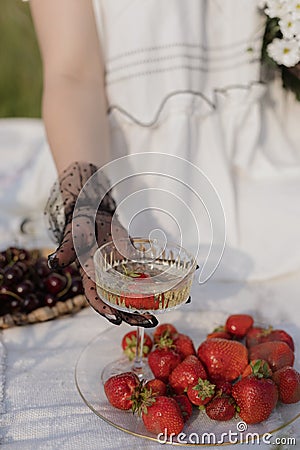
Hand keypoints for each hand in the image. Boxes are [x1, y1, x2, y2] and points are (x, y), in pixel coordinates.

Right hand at [45, 162, 157, 327]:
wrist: (94, 212)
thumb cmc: (80, 225)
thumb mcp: (72, 237)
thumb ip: (65, 251)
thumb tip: (53, 264)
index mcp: (89, 276)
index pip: (95, 298)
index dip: (105, 311)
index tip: (118, 320)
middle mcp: (106, 278)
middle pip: (119, 301)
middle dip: (134, 313)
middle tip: (151, 320)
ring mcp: (120, 272)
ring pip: (134, 292)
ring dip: (149, 301)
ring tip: (167, 309)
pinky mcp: (132, 262)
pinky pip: (145, 274)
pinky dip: (159, 279)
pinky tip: (176, 283)